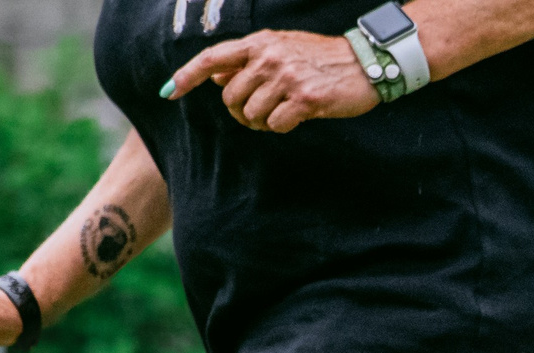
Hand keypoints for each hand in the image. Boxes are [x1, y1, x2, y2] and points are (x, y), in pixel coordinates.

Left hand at [166, 30, 380, 132]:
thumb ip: (249, 62)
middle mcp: (268, 57)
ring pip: (251, 114)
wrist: (365, 63)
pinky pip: (275, 125)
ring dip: (262, 122)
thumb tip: (217, 75)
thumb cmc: (322, 59)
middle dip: (240, 112)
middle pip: (230, 97)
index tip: (168, 92)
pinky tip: (296, 118)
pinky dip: (281, 128)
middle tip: (260, 113)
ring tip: (281, 114)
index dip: (186, 76)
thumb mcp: (282, 50)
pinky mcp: (305, 99)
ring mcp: (286, 77)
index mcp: (260, 43)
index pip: (213, 58)